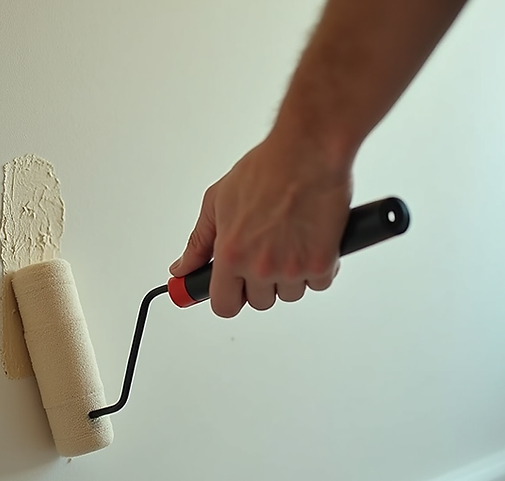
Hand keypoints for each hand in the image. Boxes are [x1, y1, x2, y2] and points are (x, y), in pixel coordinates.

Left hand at [169, 133, 352, 317]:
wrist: (309, 151)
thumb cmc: (267, 169)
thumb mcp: (217, 201)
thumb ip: (199, 242)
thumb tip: (182, 267)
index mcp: (230, 254)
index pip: (223, 305)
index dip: (229, 297)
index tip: (233, 289)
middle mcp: (259, 266)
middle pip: (260, 301)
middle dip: (262, 282)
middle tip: (268, 251)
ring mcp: (291, 269)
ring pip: (290, 293)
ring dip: (292, 275)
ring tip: (291, 239)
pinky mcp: (322, 264)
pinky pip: (319, 283)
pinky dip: (319, 267)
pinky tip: (312, 239)